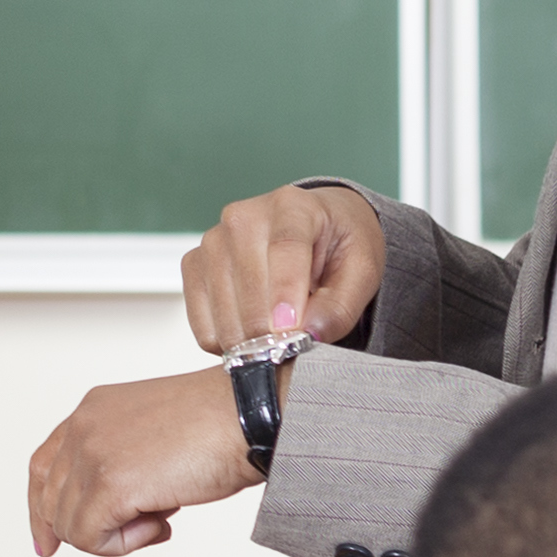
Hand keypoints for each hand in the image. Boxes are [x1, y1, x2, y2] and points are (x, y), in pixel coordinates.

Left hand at [27, 369, 261, 556]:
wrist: (248, 415)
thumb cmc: (220, 425)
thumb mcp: (152, 436)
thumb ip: (122, 461)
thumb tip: (115, 511)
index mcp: (92, 410)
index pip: (44, 467)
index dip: (42, 509)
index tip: (48, 541)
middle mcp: (83, 427)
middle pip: (50, 500)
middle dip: (87, 529)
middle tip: (140, 528)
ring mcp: (92, 454)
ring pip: (70, 526)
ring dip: (116, 536)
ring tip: (160, 516)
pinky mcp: (110, 485)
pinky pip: (91, 538)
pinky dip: (125, 544)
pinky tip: (161, 524)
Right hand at [182, 182, 385, 358]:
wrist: (316, 227)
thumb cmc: (337, 244)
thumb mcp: (362, 269)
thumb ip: (340, 305)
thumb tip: (310, 334)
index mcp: (292, 207)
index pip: (284, 249)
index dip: (286, 294)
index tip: (292, 332)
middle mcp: (243, 218)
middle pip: (248, 286)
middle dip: (272, 331)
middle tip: (296, 349)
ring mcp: (212, 241)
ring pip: (223, 313)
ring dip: (251, 341)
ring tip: (278, 339)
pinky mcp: (194, 265)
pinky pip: (203, 324)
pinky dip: (228, 343)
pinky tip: (252, 333)